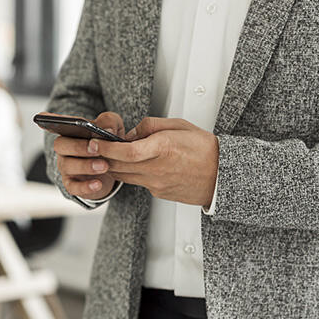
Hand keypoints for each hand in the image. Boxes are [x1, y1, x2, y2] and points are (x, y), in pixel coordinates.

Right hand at [52, 112, 124, 199]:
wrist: (112, 168)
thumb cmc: (107, 143)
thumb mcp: (112, 128)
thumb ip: (109, 122)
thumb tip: (107, 129)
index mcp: (70, 131)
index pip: (56, 123)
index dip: (48, 120)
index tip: (42, 116)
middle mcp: (64, 148)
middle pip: (61, 145)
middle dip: (78, 147)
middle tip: (96, 149)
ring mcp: (66, 166)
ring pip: (67, 166)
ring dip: (86, 166)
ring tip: (104, 166)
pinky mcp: (71, 184)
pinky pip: (73, 187)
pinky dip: (85, 186)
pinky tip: (98, 184)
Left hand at [96, 117, 218, 206]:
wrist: (222, 176)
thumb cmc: (204, 148)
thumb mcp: (179, 126)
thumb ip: (150, 126)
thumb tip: (129, 134)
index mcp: (163, 148)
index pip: (125, 151)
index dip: (106, 148)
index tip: (95, 142)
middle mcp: (157, 168)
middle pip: (118, 166)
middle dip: (102, 157)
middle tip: (95, 148)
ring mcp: (156, 184)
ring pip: (124, 176)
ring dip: (114, 166)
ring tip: (112, 155)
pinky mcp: (158, 193)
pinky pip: (137, 182)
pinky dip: (130, 173)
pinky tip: (134, 165)